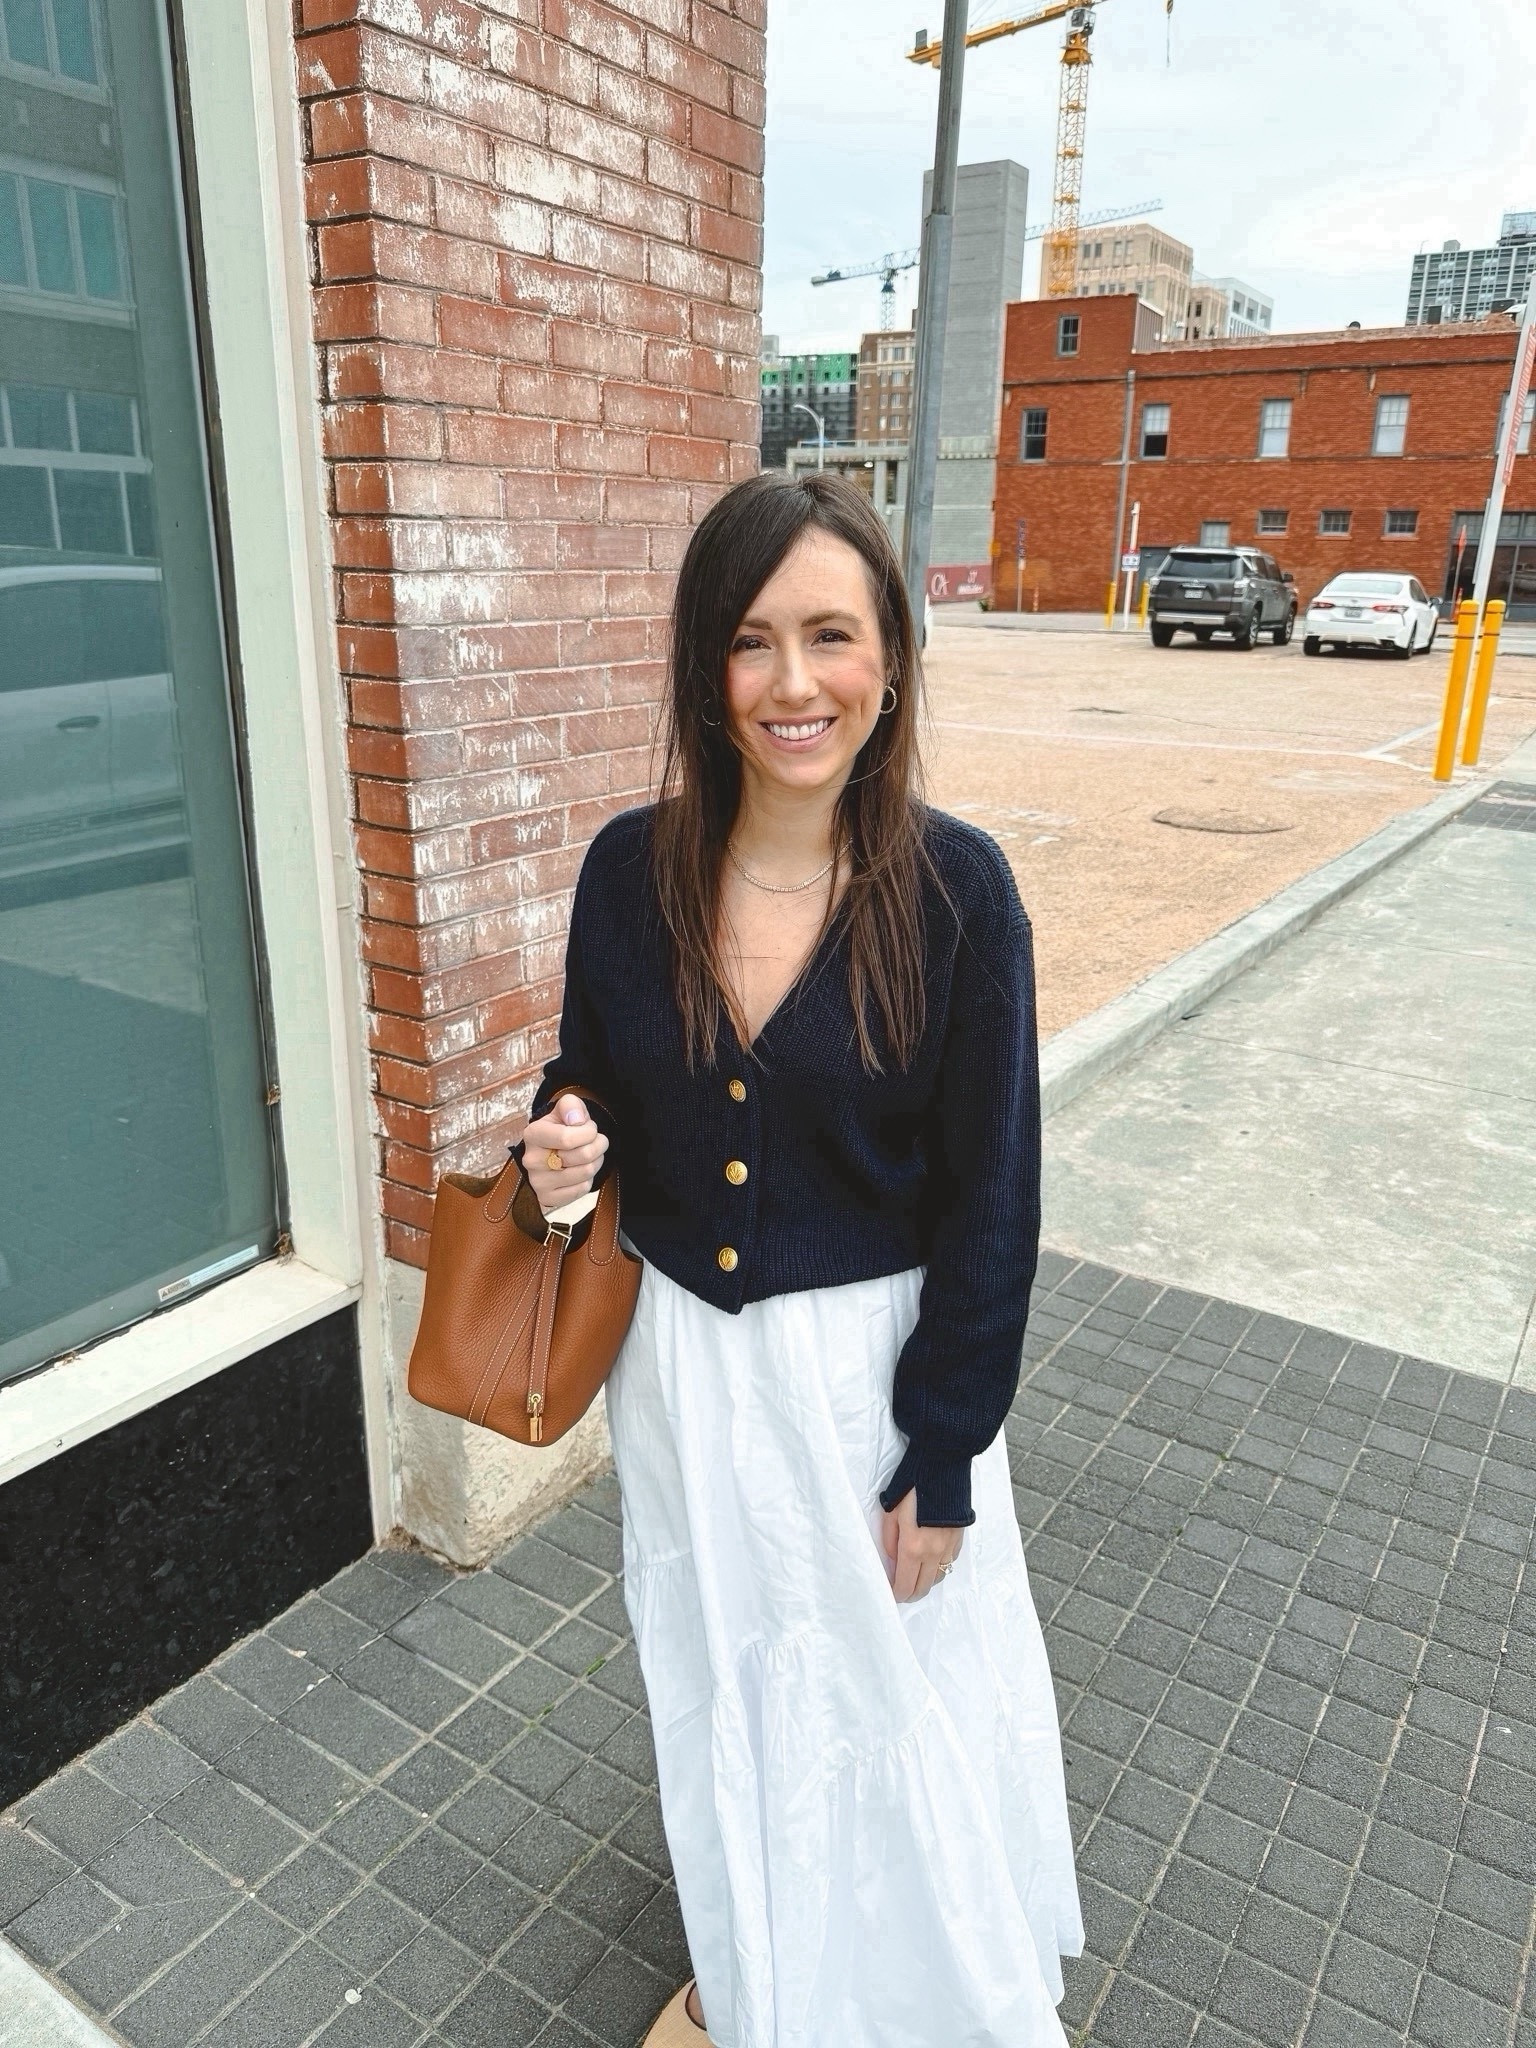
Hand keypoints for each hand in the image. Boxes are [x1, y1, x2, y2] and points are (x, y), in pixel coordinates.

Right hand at [521, 1094, 608, 1216]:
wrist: (552, 1150)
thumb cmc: (561, 1127)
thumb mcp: (564, 1109)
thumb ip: (570, 1105)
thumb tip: (576, 1120)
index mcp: (533, 1134)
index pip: (568, 1138)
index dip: (588, 1132)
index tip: (589, 1128)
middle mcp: (532, 1160)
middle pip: (583, 1155)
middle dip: (597, 1145)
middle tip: (593, 1141)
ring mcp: (538, 1181)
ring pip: (586, 1172)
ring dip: (595, 1161)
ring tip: (589, 1154)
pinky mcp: (547, 1198)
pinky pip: (582, 1189)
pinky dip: (588, 1178)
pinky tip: (580, 1170)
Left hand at [880, 1489, 962, 1601]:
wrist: (942, 1467)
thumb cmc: (911, 1487)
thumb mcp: (890, 1513)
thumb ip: (890, 1542)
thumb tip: (893, 1560)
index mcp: (913, 1548)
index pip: (905, 1586)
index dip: (897, 1594)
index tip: (891, 1593)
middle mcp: (933, 1553)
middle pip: (923, 1588)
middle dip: (911, 1593)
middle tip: (901, 1590)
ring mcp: (949, 1547)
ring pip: (938, 1579)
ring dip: (926, 1582)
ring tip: (915, 1575)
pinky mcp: (959, 1539)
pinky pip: (949, 1563)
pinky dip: (938, 1568)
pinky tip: (930, 1560)